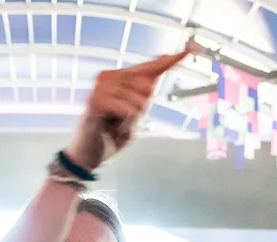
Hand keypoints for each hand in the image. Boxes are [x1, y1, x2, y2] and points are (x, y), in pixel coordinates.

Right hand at [65, 47, 189, 171]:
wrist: (87, 157)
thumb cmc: (109, 136)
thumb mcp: (133, 115)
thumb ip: (143, 96)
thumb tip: (156, 74)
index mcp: (118, 78)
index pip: (148, 67)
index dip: (169, 60)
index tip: (188, 49)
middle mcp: (107, 77)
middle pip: (146, 86)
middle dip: (140, 109)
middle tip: (121, 121)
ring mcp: (99, 88)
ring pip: (137, 100)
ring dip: (130, 121)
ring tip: (113, 126)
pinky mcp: (94, 101)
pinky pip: (126, 110)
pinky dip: (123, 124)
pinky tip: (111, 128)